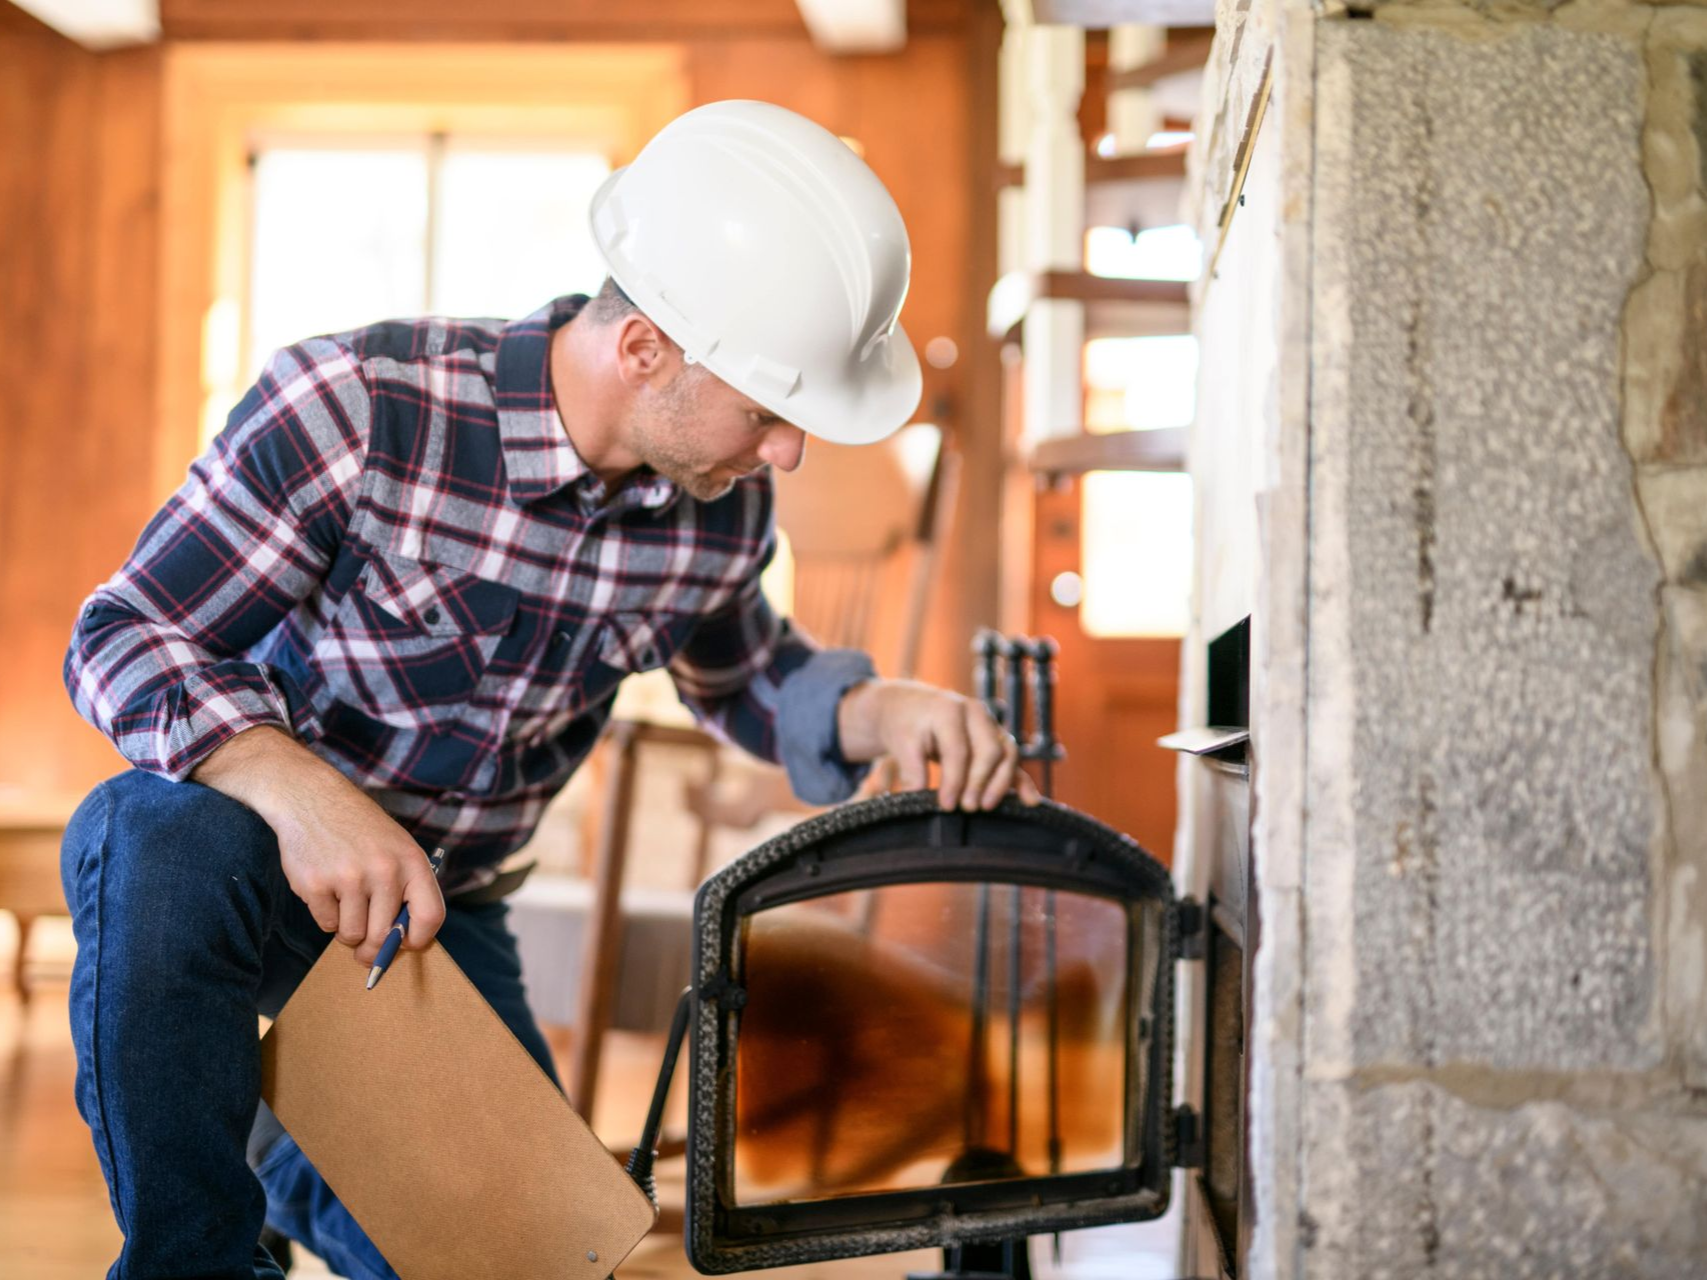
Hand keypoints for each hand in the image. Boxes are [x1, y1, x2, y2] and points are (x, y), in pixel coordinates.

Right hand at [192, 726, 446, 965]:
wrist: (313, 799)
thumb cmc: (360, 831)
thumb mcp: (397, 848)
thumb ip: (405, 890)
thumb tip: (402, 942)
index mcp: (412, 861)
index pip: (430, 916)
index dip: (418, 939)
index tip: (404, 945)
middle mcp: (384, 870)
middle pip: (384, 936)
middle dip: (374, 950)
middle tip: (365, 952)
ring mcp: (348, 877)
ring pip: (352, 934)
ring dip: (346, 930)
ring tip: (344, 902)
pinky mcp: (315, 885)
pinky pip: (325, 924)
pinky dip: (325, 916)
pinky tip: (326, 888)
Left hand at [836, 679, 1041, 810]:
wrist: (906, 704)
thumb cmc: (903, 722)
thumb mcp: (900, 742)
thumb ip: (911, 770)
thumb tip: (919, 799)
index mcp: (950, 710)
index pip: (958, 750)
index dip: (954, 780)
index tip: (946, 805)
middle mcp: (975, 713)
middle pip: (990, 750)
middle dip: (980, 781)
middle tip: (968, 807)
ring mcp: (988, 724)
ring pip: (1007, 753)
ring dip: (1001, 782)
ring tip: (986, 806)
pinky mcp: (994, 738)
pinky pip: (1012, 760)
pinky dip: (1021, 780)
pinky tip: (1029, 801)